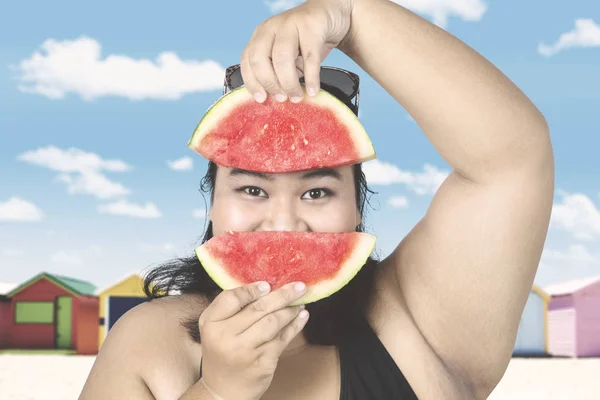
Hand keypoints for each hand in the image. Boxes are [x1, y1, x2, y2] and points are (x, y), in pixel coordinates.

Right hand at [198, 281, 309, 399]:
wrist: (223, 390)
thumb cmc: (222, 352)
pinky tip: (302, 317)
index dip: (250, 290)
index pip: (231, 298)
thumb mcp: (216, 329)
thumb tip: (266, 286)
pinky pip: (282, 338)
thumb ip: (232, 309)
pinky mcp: (261, 362)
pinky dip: (294, 326)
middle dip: (282, 295)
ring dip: (290, 310)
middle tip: (298, 286)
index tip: (267, 285)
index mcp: (211, 323)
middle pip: (258, 308)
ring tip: (300, 302)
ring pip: (273, 322)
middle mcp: (225, 336)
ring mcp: (244, 350)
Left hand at [240, 0, 354, 102]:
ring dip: (288, 82)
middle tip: (281, 99)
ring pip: (282, 57)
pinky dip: (311, 77)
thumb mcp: (287, 56)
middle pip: (261, 58)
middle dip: (270, 83)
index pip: (247, 60)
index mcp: (260, 36)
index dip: (252, 82)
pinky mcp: (311, 26)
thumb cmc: (304, 41)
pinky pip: (310, 57)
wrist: (328, 16)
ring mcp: (290, 24)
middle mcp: (271, 28)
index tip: (261, 99)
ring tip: (296, 97)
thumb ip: (278, 72)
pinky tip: (312, 90)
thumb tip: (276, 99)